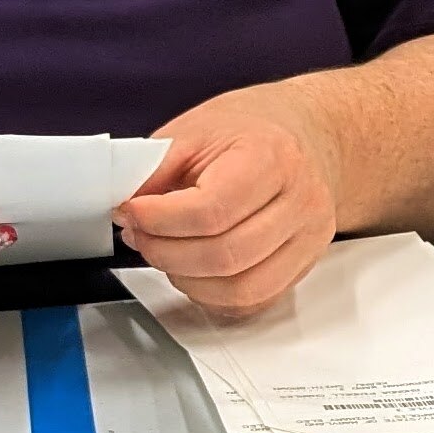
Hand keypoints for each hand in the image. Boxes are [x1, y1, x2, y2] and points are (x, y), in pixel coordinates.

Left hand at [117, 85, 341, 313]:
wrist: (304, 135)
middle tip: (138, 235)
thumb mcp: (195, 130)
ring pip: (240, 289)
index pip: (212, 210)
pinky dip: (212, 295)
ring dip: (186, 279)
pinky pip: (253, 302)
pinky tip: (193, 271)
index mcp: (273, 157)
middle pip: (224, 255)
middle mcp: (301, 201)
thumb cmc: (250, 130)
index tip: (130, 212)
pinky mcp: (304, 266)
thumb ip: (157, 170)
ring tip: (164, 253)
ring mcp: (308, 238)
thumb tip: (125, 211)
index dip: (159, 220)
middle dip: (165, 253)